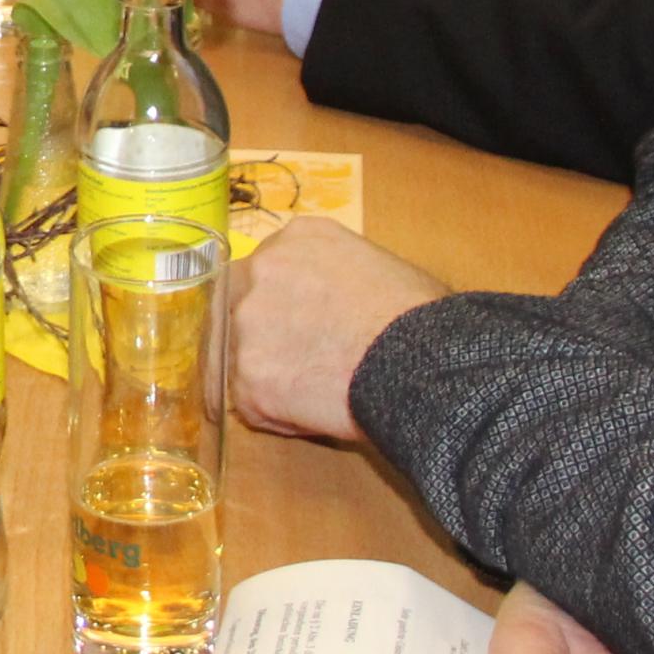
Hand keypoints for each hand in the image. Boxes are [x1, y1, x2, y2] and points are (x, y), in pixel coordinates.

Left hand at [228, 216, 446, 439]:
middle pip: (235, 306)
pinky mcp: (249, 379)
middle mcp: (259, 272)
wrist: (419, 360)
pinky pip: (252, 404)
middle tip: (293, 360)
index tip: (291, 323)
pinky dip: (278, 415)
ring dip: (268, 376)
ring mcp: (247, 326)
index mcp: (295, 239)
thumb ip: (330, 276)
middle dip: (258, 334)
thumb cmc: (418, 317)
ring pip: (238, 357)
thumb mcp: (375, 264)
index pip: (262, 269)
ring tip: (316, 391)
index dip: (274, 301)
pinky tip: (316, 413)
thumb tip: (328, 305)